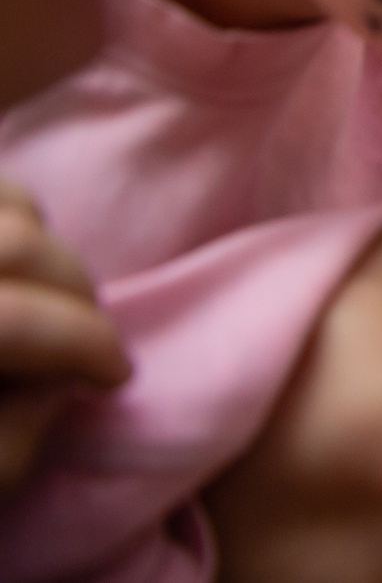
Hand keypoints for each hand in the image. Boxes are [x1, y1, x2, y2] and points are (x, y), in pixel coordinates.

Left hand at [0, 177, 130, 490]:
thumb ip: (21, 434)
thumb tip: (62, 383)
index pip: (22, 321)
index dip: (87, 347)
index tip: (116, 377)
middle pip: (17, 243)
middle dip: (73, 290)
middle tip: (90, 335)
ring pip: (6, 200)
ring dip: (42, 241)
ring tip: (48, 293)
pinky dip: (11, 209)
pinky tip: (11, 259)